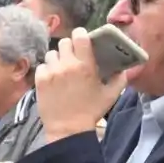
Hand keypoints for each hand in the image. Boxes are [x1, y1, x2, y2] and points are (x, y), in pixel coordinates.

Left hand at [35, 29, 127, 143]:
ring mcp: (51, 72)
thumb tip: (124, 69)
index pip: (80, 36)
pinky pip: (42, 66)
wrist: (68, 129)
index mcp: (85, 65)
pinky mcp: (39, 80)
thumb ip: (120, 79)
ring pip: (51, 54)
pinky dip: (47, 70)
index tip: (82, 38)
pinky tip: (52, 79)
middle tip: (72, 56)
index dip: (80, 34)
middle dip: (69, 47)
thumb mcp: (111, 95)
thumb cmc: (91, 111)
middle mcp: (67, 65)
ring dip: (57, 59)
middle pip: (64, 42)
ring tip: (61, 69)